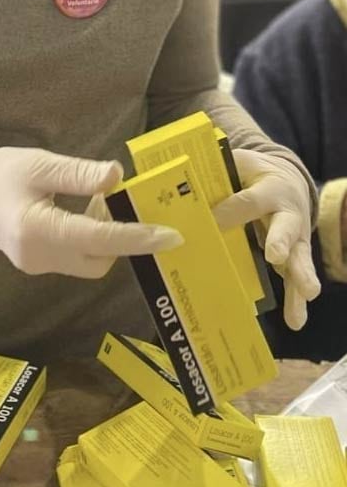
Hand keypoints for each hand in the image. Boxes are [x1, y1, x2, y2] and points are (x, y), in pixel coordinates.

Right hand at [0, 148, 183, 277]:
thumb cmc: (4, 175)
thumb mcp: (41, 165)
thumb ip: (79, 173)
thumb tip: (117, 178)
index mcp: (38, 229)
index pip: (98, 238)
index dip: (137, 237)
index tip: (171, 236)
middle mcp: (39, 256)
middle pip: (99, 259)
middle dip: (122, 237)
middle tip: (117, 202)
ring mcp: (38, 266)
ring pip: (91, 264)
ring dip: (106, 240)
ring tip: (97, 206)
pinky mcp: (40, 267)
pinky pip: (78, 261)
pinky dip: (91, 243)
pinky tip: (83, 218)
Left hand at [214, 148, 322, 330]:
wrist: (289, 180)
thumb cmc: (253, 174)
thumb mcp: (237, 165)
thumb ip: (215, 174)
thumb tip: (179, 185)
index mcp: (270, 188)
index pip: (249, 201)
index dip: (231, 211)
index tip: (211, 222)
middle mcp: (287, 214)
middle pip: (285, 228)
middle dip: (280, 241)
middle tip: (275, 256)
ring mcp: (294, 238)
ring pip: (298, 257)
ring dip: (300, 276)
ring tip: (307, 294)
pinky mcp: (293, 256)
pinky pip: (295, 278)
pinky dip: (296, 300)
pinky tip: (295, 320)